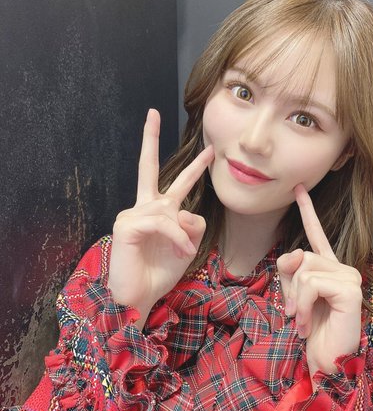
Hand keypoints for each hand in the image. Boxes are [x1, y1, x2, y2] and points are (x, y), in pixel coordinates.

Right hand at [107, 109, 213, 322]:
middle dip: (150, 139)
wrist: (140, 297)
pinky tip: (181, 251)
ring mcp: (132, 215)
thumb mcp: (187, 246)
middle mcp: (144, 208)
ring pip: (170, 209)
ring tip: (185, 252)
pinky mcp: (127, 225)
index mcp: (159, 212)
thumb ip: (193, 225)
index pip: (175, 183)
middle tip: (152, 112)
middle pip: (148, 167)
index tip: (207, 150)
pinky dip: (177, 237)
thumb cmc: (160, 273)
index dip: (193, 167)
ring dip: (183, 233)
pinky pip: (162, 222)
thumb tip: (187, 212)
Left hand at [276, 184, 361, 378]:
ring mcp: (350, 278)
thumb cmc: (312, 333)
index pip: (316, 235)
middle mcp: (343, 269)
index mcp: (329, 270)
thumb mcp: (294, 297)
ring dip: (295, 299)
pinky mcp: (350, 290)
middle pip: (301, 257)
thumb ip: (291, 272)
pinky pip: (312, 283)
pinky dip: (303, 305)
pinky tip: (308, 324)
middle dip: (289, 286)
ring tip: (302, 321)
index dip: (308, 210)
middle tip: (295, 313)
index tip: (298, 188)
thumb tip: (293, 255)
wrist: (327, 363)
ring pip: (304, 269)